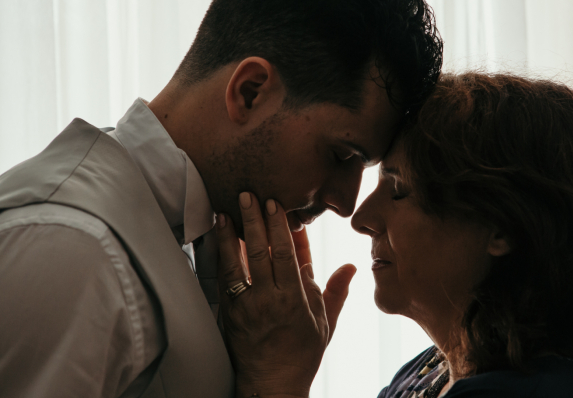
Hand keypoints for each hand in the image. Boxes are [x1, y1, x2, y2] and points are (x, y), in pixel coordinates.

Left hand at [216, 192, 355, 397]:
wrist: (271, 383)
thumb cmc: (301, 354)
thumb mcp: (326, 323)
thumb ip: (336, 292)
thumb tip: (351, 267)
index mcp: (295, 299)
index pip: (287, 255)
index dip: (281, 227)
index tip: (278, 205)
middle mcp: (270, 299)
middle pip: (262, 251)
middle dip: (257, 220)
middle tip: (252, 194)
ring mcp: (247, 305)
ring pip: (239, 261)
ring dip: (234, 232)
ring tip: (230, 208)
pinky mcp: (230, 311)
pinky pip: (224, 277)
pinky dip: (222, 253)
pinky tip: (219, 236)